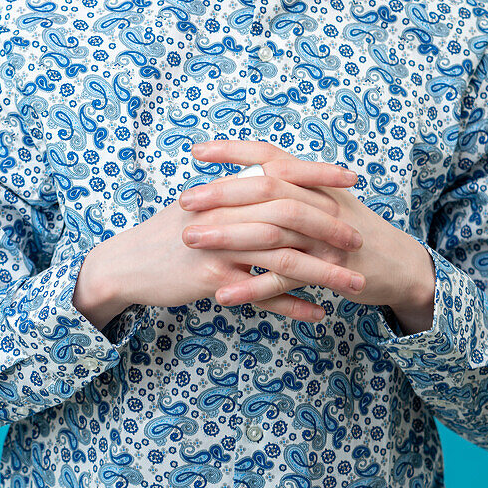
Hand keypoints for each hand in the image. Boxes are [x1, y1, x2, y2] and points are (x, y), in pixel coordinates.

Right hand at [102, 147, 360, 323]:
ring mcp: (221, 245)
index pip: (281, 172)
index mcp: (228, 189)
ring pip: (285, 258)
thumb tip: (269, 177)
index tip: (352, 179)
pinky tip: (318, 314)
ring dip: (324, 272)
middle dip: (331, 227)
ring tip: (354, 283)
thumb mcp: (202, 204)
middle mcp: (227, 211)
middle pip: (291, 216)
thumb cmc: (168, 234)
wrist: (126, 264)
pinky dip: (294, 305)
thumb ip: (236, 193)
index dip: (318, 173)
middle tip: (360, 239)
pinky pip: (263, 294)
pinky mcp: (214, 278)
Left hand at [186, 139, 427, 317]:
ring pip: (270, 231)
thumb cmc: (351, 228)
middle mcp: (319, 202)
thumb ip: (290, 185)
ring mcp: (324, 237)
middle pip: (265, 189)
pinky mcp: (328, 270)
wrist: (397, 263)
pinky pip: (284, 279)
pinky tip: (221, 294)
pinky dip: (251, 287)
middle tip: (184, 201)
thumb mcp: (324, 197)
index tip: (196, 152)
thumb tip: (245, 174)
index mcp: (313, 181)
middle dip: (221, 193)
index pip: (269, 156)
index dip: (233, 151)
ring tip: (191, 240)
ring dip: (227, 236)